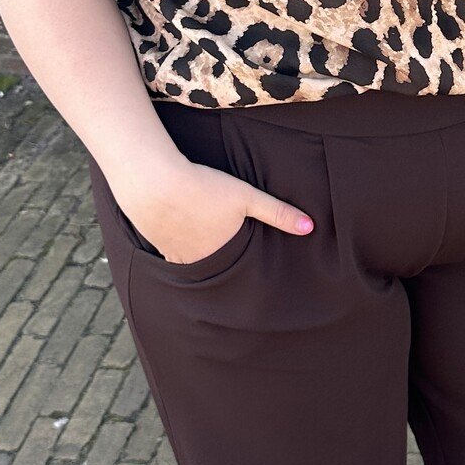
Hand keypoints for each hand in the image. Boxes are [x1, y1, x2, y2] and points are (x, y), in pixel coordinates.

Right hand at [112, 154, 313, 265]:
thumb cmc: (203, 188)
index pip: (240, 272)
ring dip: (201, 260)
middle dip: (225, 271)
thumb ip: (278, 213)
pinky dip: (180, 248)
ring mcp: (176, 256)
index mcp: (223, 255)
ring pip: (194, 265)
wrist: (154, 183)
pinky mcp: (158, 243)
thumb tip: (310, 227)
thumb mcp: (247, 197)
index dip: (246, 272)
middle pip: (217, 271)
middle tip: (233, 270)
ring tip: (208, 253)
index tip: (254, 282)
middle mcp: (199, 262)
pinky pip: (173, 254)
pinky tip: (182, 239)